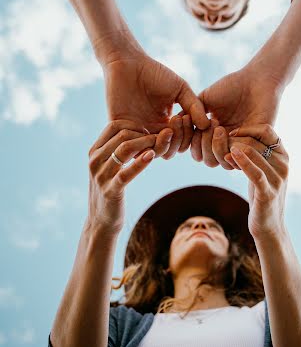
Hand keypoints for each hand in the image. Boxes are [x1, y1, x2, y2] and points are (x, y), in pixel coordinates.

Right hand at [87, 120, 173, 235]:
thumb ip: (117, 149)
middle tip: (159, 138)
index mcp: (94, 151)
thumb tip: (137, 131)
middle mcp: (94, 160)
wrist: (101, 221)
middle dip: (144, 134)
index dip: (134, 125)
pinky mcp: (110, 190)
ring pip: (124, 149)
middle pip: (122, 135)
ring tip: (159, 144)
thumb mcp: (108, 166)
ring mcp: (100, 175)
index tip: (148, 132)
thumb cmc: (110, 189)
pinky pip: (126, 173)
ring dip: (146, 144)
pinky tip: (152, 156)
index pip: (114, 126)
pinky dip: (140, 163)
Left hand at [102, 50, 209, 159]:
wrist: (129, 62)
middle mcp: (150, 132)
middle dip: (177, 141)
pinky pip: (131, 147)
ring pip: (151, 153)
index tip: (188, 118)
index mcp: (166, 125)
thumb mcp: (180, 89)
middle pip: (167, 152)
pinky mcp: (120, 129)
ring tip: (167, 129)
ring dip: (162, 145)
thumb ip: (194, 107)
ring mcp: (135, 131)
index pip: (180, 143)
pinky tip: (151, 131)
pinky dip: (143, 145)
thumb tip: (207, 126)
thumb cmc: (155, 73)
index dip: (187, 136)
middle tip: (178, 120)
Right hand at [191, 65, 281, 168]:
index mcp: (212, 134)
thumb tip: (174, 128)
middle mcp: (226, 143)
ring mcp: (241, 145)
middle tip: (211, 123)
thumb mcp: (204, 99)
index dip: (189, 141)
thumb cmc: (231, 87)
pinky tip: (234, 131)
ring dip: (217, 147)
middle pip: (208, 160)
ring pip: (224, 162)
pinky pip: (243, 157)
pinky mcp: (257, 144)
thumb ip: (190, 114)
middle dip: (204, 144)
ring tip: (220, 127)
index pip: (196, 151)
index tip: (187, 121)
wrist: (257, 80)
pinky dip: (235, 147)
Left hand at [227, 124, 288, 238]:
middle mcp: (284, 165)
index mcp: (284, 156)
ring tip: (223, 155)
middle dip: (236, 141)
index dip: (247, 128)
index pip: (267, 130)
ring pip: (252, 153)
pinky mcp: (268, 193)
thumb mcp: (263, 170)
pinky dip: (241, 162)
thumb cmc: (262, 195)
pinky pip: (254, 172)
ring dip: (233, 150)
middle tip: (221, 145)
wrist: (269, 226)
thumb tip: (238, 135)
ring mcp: (278, 179)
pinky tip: (230, 157)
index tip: (232, 134)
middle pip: (256, 141)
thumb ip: (257, 153)